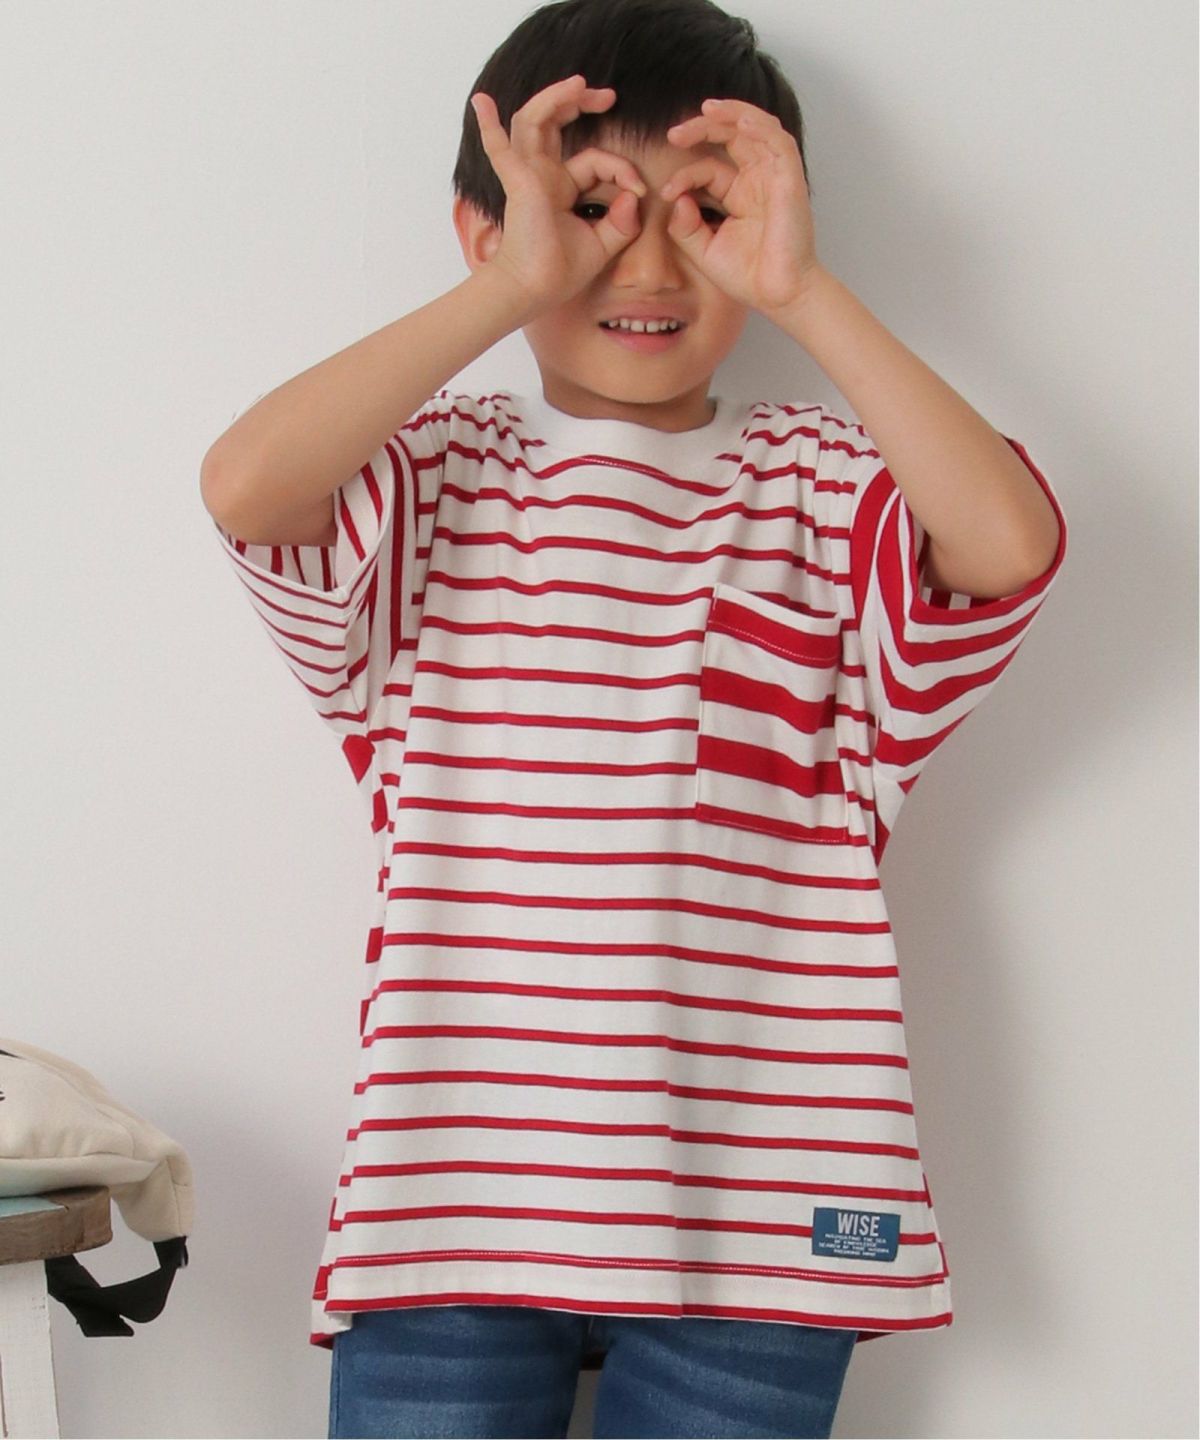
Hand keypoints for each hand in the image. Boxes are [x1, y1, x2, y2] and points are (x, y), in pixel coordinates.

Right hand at [470, 75, 647, 316]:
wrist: (535, 290)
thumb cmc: (561, 273)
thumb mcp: (603, 245)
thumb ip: (623, 222)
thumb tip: (635, 195)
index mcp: (561, 188)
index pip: (593, 161)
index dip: (621, 169)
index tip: (641, 191)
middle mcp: (542, 176)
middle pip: (556, 125)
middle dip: (580, 104)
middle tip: (607, 96)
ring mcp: (527, 175)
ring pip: (534, 121)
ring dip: (554, 98)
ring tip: (579, 84)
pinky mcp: (518, 182)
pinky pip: (499, 149)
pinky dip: (489, 126)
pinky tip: (481, 102)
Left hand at [657, 98, 822, 314]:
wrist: (776, 294)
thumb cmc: (747, 276)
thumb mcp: (704, 250)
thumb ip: (685, 226)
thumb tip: (676, 199)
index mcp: (738, 193)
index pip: (708, 169)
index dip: (684, 175)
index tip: (665, 192)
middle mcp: (757, 179)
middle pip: (731, 136)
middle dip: (702, 127)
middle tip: (674, 133)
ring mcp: (774, 176)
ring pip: (756, 128)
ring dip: (732, 113)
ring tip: (706, 109)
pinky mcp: (790, 179)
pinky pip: (777, 141)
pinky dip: (760, 127)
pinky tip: (739, 122)